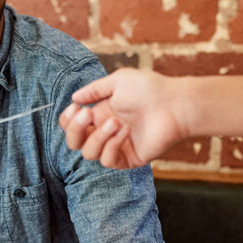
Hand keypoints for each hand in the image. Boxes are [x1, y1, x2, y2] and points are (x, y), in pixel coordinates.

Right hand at [59, 69, 183, 167]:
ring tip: (117, 122)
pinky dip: (112, 145)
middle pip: (74, 143)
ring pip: (89, 153)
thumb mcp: (117, 82)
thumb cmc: (149, 89)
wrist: (174, 104)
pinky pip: (108, 160)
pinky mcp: (128, 159)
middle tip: (88, 114)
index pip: (72, 126)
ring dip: (98, 136)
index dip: (68, 120)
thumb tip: (74, 97)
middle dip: (75, 130)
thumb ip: (94, 90)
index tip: (77, 108)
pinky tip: (126, 131)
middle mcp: (105, 132)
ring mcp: (116, 147)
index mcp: (101, 114)